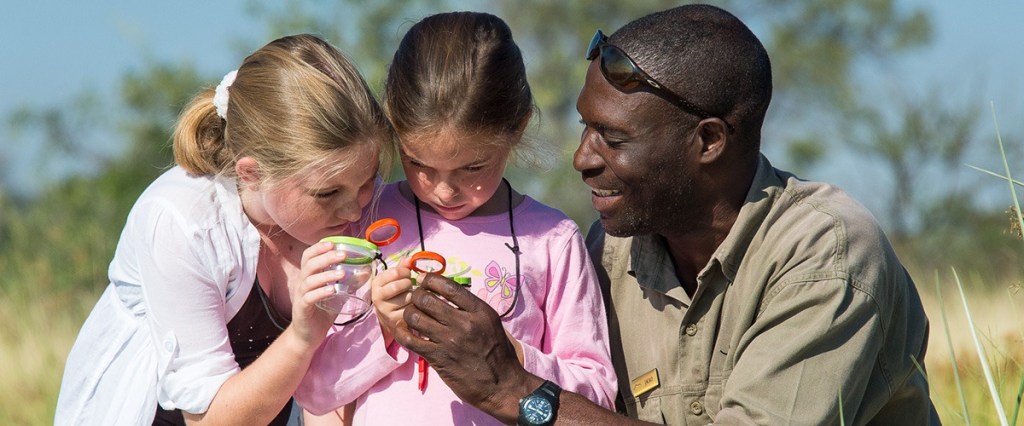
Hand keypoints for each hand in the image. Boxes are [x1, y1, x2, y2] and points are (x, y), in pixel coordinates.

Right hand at [290, 241, 349, 348]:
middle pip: (309, 264)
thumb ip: (348, 283)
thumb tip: (366, 271)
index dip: (318, 248)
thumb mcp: (337, 294)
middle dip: (325, 257)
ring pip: (309, 280)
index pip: (308, 256)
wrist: (308, 335)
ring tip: (342, 274)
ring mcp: (300, 295)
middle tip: (342, 255)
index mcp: (309, 276)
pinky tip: (332, 290)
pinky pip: (309, 297)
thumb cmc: (322, 311)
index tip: (333, 243)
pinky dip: (321, 292)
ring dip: (326, 274)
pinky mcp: (302, 308)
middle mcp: (302, 283)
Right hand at [371, 257, 414, 344]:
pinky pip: (411, 309)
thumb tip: (410, 258)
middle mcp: (377, 297)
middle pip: (399, 285)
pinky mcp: (394, 321)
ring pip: (407, 298)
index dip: (405, 271)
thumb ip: (402, 267)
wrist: (389, 316)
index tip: (407, 273)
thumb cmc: (394, 293)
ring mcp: (385, 310)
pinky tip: (412, 305)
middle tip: (410, 285)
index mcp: (376, 283)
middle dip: (409, 283)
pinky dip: (415, 306)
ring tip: (410, 296)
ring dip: (413, 295)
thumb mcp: (394, 279)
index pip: (394, 272)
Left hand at [392, 273, 536, 420]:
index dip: (430, 280)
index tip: (424, 281)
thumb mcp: (492, 324)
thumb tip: (450, 297)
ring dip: (408, 314)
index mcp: (480, 311)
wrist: (502, 386)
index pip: (448, 286)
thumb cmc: (499, 355)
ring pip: (415, 316)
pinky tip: (402, 331)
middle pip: (427, 299)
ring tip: (411, 316)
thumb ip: (472, 310)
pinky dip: (402, 332)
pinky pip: (410, 340)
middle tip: (415, 300)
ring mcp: (450, 341)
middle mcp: (464, 323)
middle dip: (416, 296)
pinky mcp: (438, 358)